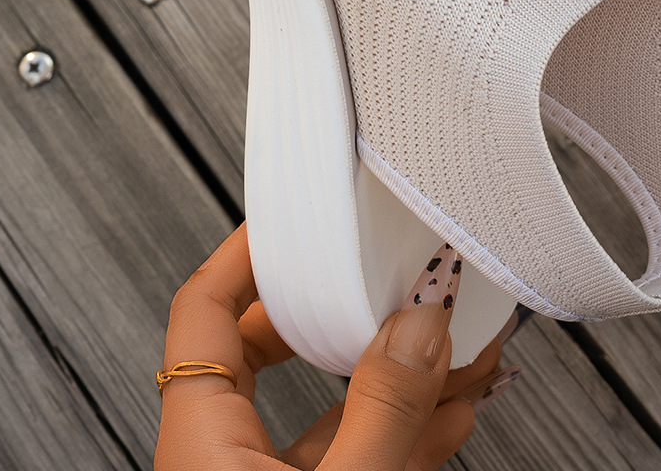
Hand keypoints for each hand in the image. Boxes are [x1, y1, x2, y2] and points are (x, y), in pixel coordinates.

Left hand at [155, 224, 505, 469]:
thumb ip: (382, 411)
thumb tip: (417, 322)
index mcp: (204, 452)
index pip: (201, 316)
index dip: (243, 253)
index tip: (294, 214)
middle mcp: (232, 466)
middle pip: (277, 347)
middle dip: (350, 307)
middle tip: (393, 267)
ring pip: (336, 401)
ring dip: (401, 363)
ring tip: (459, 329)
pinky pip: (367, 448)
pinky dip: (413, 418)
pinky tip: (459, 398)